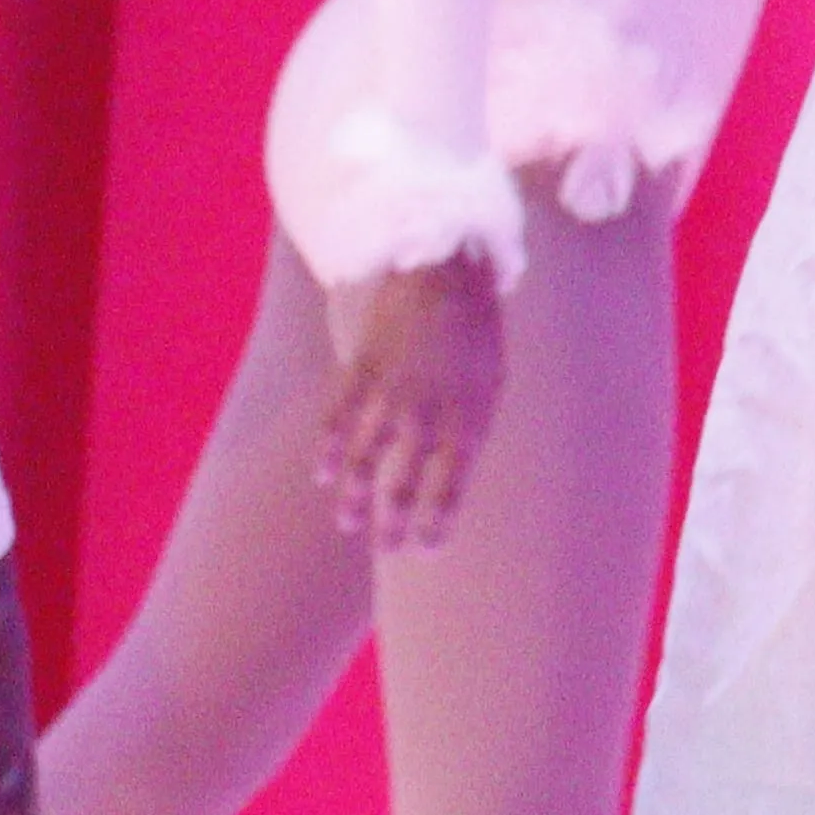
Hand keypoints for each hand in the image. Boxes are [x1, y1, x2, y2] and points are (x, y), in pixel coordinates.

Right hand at [318, 253, 506, 551]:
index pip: (452, 484)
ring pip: (366, 458)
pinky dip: (329, 448)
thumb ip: (471, 422)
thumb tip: (454, 461)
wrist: (446, 267)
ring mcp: (392, 392)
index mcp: (469, 416)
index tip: (427, 546)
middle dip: (393, 520)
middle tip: (386, 547)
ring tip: (348, 524)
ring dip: (355, 495)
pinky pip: (339, 418)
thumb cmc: (477, 325)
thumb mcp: (491, 378)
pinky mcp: (363, 369)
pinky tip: (323, 474)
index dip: (438, 519)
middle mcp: (429, 413)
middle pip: (405, 481)